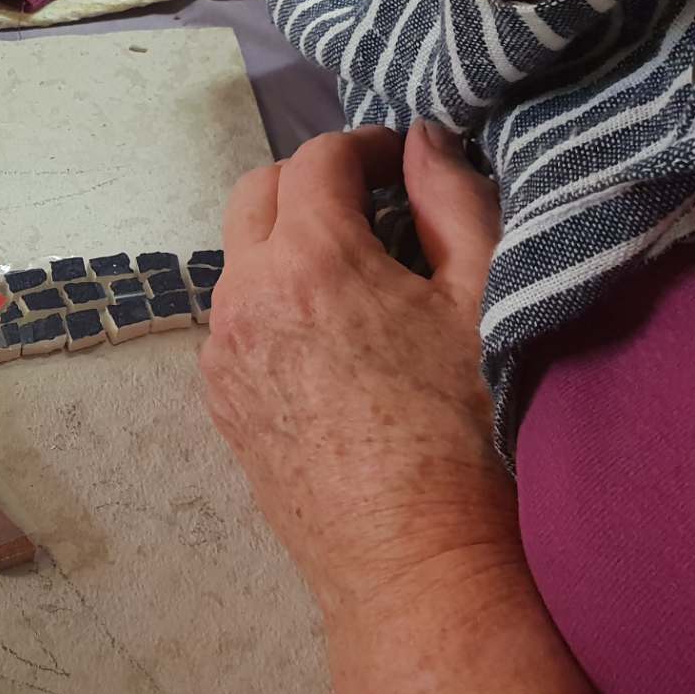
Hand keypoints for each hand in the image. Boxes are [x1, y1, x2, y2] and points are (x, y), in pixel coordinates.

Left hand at [199, 122, 520, 624]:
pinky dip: (270, 301)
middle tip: (370, 202)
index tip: (401, 163)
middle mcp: (244, 295)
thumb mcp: (478, 298)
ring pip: (238, 259)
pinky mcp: (216, 396)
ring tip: (354, 275)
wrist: (405, 551)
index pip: (317, 159)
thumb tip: (422, 142)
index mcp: (308, 259)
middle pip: (255, 193)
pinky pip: (232, 320)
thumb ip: (451, 201)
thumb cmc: (456, 427)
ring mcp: (219, 349)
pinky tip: (325, 337)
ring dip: (285, 243)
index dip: (364, 146)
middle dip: (309, 181)